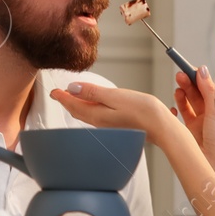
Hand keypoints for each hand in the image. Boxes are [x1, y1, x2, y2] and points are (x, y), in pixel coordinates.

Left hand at [48, 81, 179, 141]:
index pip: (73, 105)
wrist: (161, 127)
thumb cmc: (142, 110)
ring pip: (86, 113)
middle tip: (58, 93)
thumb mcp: (115, 97)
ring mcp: (108, 125)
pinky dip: (89, 108)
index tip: (53, 90)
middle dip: (67, 101)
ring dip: (78, 104)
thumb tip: (72, 88)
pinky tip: (93, 103)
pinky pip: (96, 115)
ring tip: (72, 96)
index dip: (61, 97)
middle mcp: (100, 123)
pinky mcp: (116, 124)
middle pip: (78, 111)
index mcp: (97, 115)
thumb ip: (93, 93)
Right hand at [173, 65, 214, 193]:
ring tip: (178, 88)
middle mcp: (213, 113)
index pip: (212, 85)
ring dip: (183, 93)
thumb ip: (208, 89)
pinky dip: (177, 109)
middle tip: (180, 75)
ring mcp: (202, 122)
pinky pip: (182, 115)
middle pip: (199, 92)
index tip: (193, 68)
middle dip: (190, 83)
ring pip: (190, 102)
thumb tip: (202, 71)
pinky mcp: (191, 130)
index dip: (202, 76)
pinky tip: (174, 108)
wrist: (214, 166)